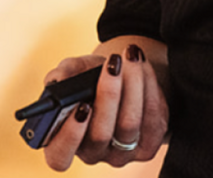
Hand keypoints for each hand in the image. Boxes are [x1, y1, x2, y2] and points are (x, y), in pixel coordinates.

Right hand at [40, 41, 167, 170]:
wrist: (122, 82)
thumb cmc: (91, 81)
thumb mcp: (75, 72)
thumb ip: (64, 72)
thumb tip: (60, 78)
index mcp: (63, 142)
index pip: (59, 156)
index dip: (70, 135)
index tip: (81, 105)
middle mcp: (91, 153)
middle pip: (100, 134)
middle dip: (108, 94)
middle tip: (113, 65)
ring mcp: (120, 154)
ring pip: (129, 123)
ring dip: (132, 84)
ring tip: (130, 57)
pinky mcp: (148, 146)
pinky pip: (152, 117)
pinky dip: (149, 85)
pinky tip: (142, 65)